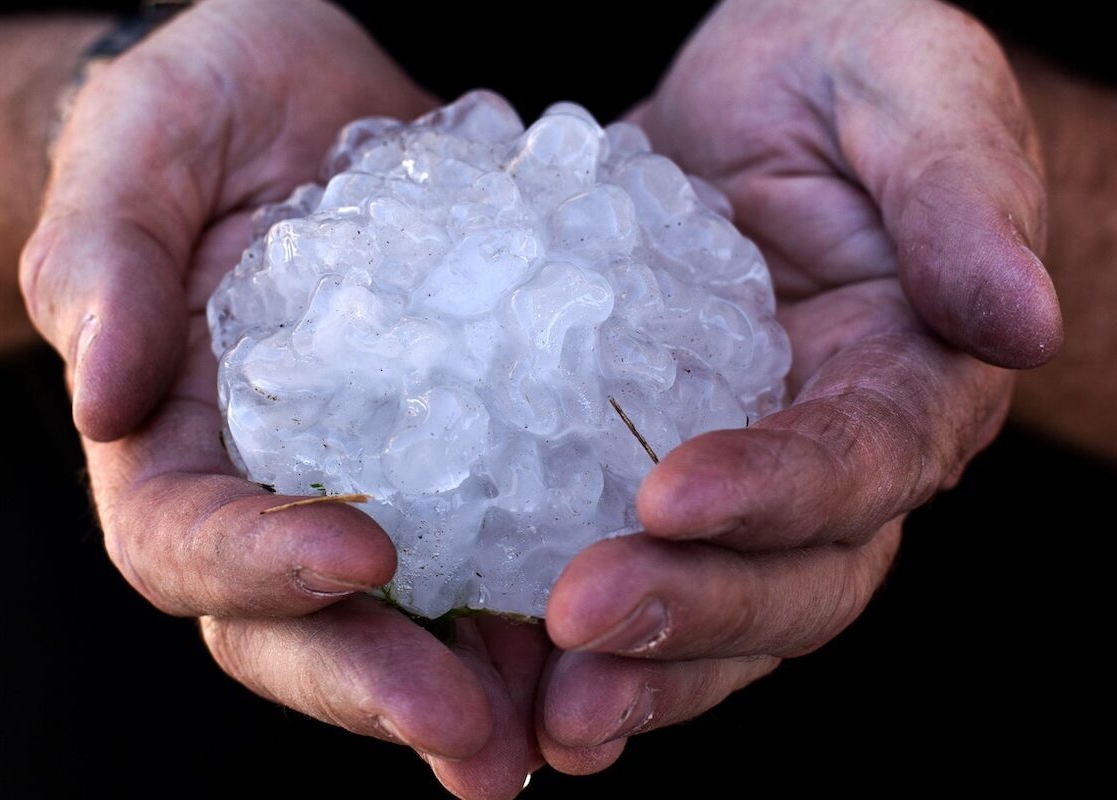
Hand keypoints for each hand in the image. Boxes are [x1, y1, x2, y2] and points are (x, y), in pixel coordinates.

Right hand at [20, 3, 539, 795]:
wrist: (300, 105)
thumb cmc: (196, 116)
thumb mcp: (141, 146)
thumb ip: (105, 258)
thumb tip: (104, 393)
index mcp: (171, 440)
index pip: (185, 538)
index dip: (260, 564)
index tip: (361, 557)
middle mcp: (271, 487)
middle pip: (300, 626)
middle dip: (381, 684)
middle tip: (478, 739)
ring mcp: (371, 480)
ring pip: (412, 616)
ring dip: (484, 687)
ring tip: (571, 730)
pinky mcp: (462, 449)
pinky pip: (499, 535)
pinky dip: (551, 592)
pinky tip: (626, 616)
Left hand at [537, 0, 1060, 769]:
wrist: (761, 93)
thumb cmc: (850, 66)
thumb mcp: (911, 81)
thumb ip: (959, 188)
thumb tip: (1017, 320)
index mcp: (908, 376)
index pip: (862, 460)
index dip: (779, 491)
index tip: (672, 496)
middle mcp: (834, 457)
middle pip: (793, 578)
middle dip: (693, 612)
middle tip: (578, 623)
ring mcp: (742, 479)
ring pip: (716, 610)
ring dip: (638, 670)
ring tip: (551, 711)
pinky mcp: (646, 467)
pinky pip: (628, 567)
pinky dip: (573, 633)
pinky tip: (503, 664)